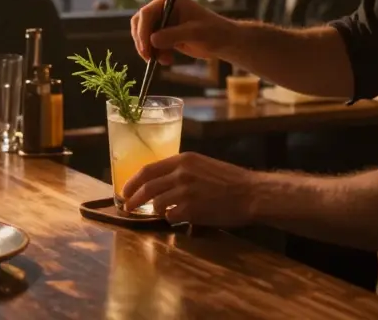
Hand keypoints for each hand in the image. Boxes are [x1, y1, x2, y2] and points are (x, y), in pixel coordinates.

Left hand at [122, 152, 263, 226]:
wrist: (251, 193)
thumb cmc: (230, 181)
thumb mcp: (203, 166)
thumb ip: (182, 170)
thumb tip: (161, 182)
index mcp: (183, 159)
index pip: (148, 169)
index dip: (133, 181)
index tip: (126, 190)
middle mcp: (181, 173)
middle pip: (146, 187)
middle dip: (133, 198)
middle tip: (127, 207)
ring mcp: (185, 191)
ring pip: (157, 203)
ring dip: (156, 210)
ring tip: (162, 213)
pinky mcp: (191, 209)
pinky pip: (170, 216)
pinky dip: (171, 218)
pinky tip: (179, 218)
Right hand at [130, 0, 236, 64]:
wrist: (224, 42)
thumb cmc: (214, 32)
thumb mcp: (195, 33)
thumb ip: (174, 35)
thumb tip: (152, 40)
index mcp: (169, 1)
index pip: (147, 13)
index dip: (143, 31)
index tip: (146, 49)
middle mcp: (163, 9)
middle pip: (140, 24)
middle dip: (143, 42)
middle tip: (148, 58)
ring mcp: (163, 22)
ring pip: (144, 36)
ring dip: (150, 51)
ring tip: (165, 61)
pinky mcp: (165, 35)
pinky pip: (152, 45)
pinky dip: (156, 54)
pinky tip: (168, 60)